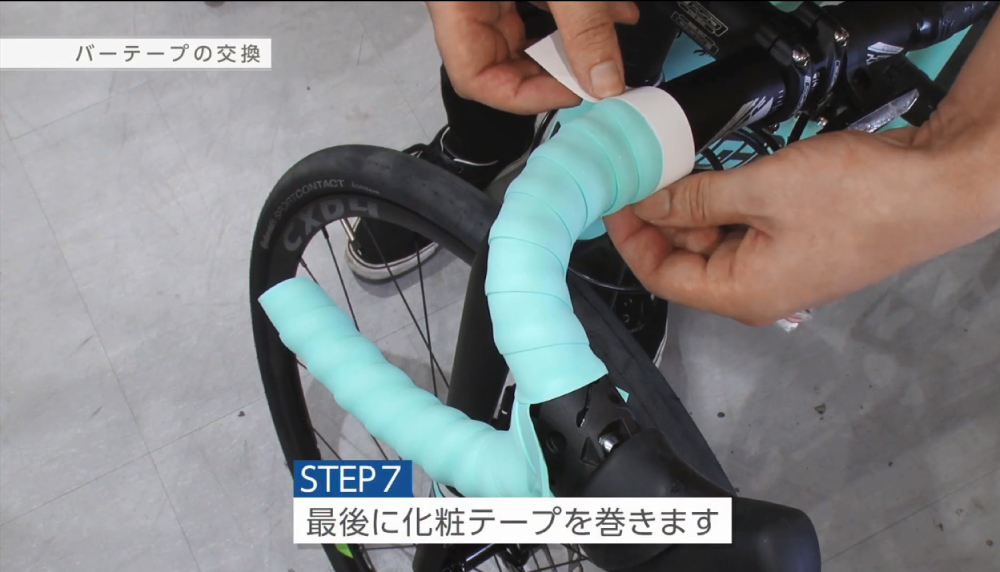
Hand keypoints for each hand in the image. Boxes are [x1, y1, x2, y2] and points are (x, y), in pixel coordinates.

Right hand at [425, 1, 638, 114]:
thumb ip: (583, 22)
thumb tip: (605, 77)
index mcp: (454, 0)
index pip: (475, 78)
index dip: (523, 96)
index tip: (570, 92)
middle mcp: (467, 0)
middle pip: (502, 61)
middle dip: (555, 72)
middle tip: (595, 76)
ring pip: (527, 33)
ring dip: (574, 43)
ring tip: (611, 46)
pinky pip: (541, 4)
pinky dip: (578, 14)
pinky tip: (613, 13)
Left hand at [604, 127, 999, 324]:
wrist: (937, 185)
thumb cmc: (862, 200)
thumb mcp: (761, 190)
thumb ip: (696, 198)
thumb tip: (649, 201)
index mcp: (742, 294)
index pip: (661, 277)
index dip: (630, 239)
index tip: (613, 200)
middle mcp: (757, 290)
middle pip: (684, 259)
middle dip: (659, 217)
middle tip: (639, 172)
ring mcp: (778, 267)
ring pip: (712, 240)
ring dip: (691, 205)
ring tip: (673, 165)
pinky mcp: (796, 243)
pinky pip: (743, 227)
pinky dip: (723, 202)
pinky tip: (713, 173)